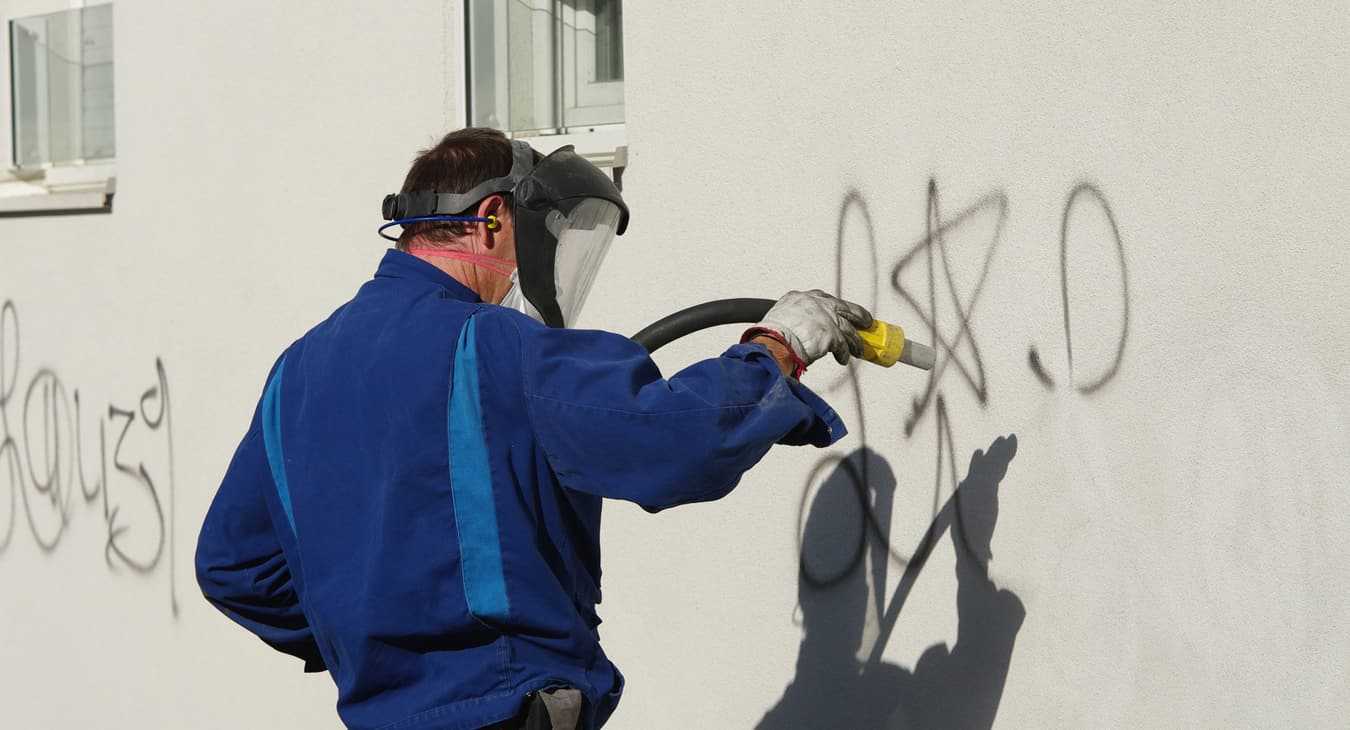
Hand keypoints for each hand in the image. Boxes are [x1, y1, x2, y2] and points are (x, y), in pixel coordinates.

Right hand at [754, 290, 872, 366]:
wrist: (771, 343)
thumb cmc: (769, 335)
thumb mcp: (779, 317)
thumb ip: (793, 318)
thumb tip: (798, 329)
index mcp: (799, 297)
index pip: (823, 298)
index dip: (834, 306)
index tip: (840, 310)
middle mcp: (815, 303)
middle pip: (845, 308)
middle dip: (858, 315)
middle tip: (865, 321)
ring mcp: (825, 317)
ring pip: (848, 329)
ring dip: (854, 341)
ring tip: (858, 349)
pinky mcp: (831, 334)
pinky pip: (843, 346)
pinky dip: (844, 354)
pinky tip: (843, 359)